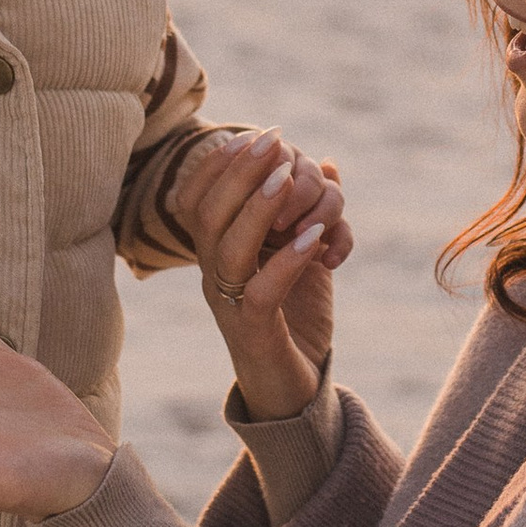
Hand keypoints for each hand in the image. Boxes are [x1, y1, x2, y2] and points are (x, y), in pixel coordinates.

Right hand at [179, 131, 347, 422]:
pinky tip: (315, 237)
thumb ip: (310, 211)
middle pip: (208, 215)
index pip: (197, 199)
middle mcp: (214, 276)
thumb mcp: (305, 256)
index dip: (220, 164)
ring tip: (287, 178)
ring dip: (258, 208)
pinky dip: (288, 262)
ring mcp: (229, 305)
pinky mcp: (254, 334)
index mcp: (216, 254)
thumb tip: (328, 164)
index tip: (254, 134)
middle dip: (240, 171)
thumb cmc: (296, 319)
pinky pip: (261, 292)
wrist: (294, 392)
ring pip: (228, 248)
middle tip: (273, 140)